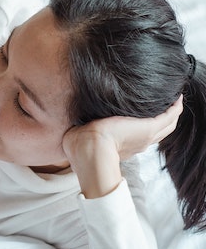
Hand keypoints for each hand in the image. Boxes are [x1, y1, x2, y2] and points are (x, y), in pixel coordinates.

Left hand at [62, 96, 182, 197]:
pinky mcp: (149, 127)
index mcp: (122, 147)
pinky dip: (175, 106)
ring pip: (167, 124)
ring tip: (174, 100)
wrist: (90, 152)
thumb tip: (71, 124)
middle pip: (159, 132)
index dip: (142, 128)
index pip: (138, 137)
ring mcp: (145, 136)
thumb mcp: (80, 137)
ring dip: (172, 112)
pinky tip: (177, 96)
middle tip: (167, 105)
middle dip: (164, 119)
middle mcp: (138, 143)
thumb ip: (80, 130)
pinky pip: (169, 115)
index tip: (141, 119)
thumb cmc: (79, 149)